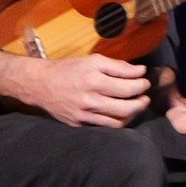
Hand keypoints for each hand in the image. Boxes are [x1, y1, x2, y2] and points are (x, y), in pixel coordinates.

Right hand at [0, 53, 149, 127]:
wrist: (40, 85)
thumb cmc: (69, 69)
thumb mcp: (93, 60)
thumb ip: (118, 66)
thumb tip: (140, 71)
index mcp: (94, 79)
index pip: (128, 85)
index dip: (142, 83)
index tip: (145, 80)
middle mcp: (89, 98)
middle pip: (126, 106)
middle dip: (142, 100)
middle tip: (145, 95)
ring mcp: (84, 114)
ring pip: (118, 120)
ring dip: (133, 113)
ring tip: (137, 105)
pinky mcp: (79, 124)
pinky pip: (106, 127)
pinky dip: (119, 122)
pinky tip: (123, 114)